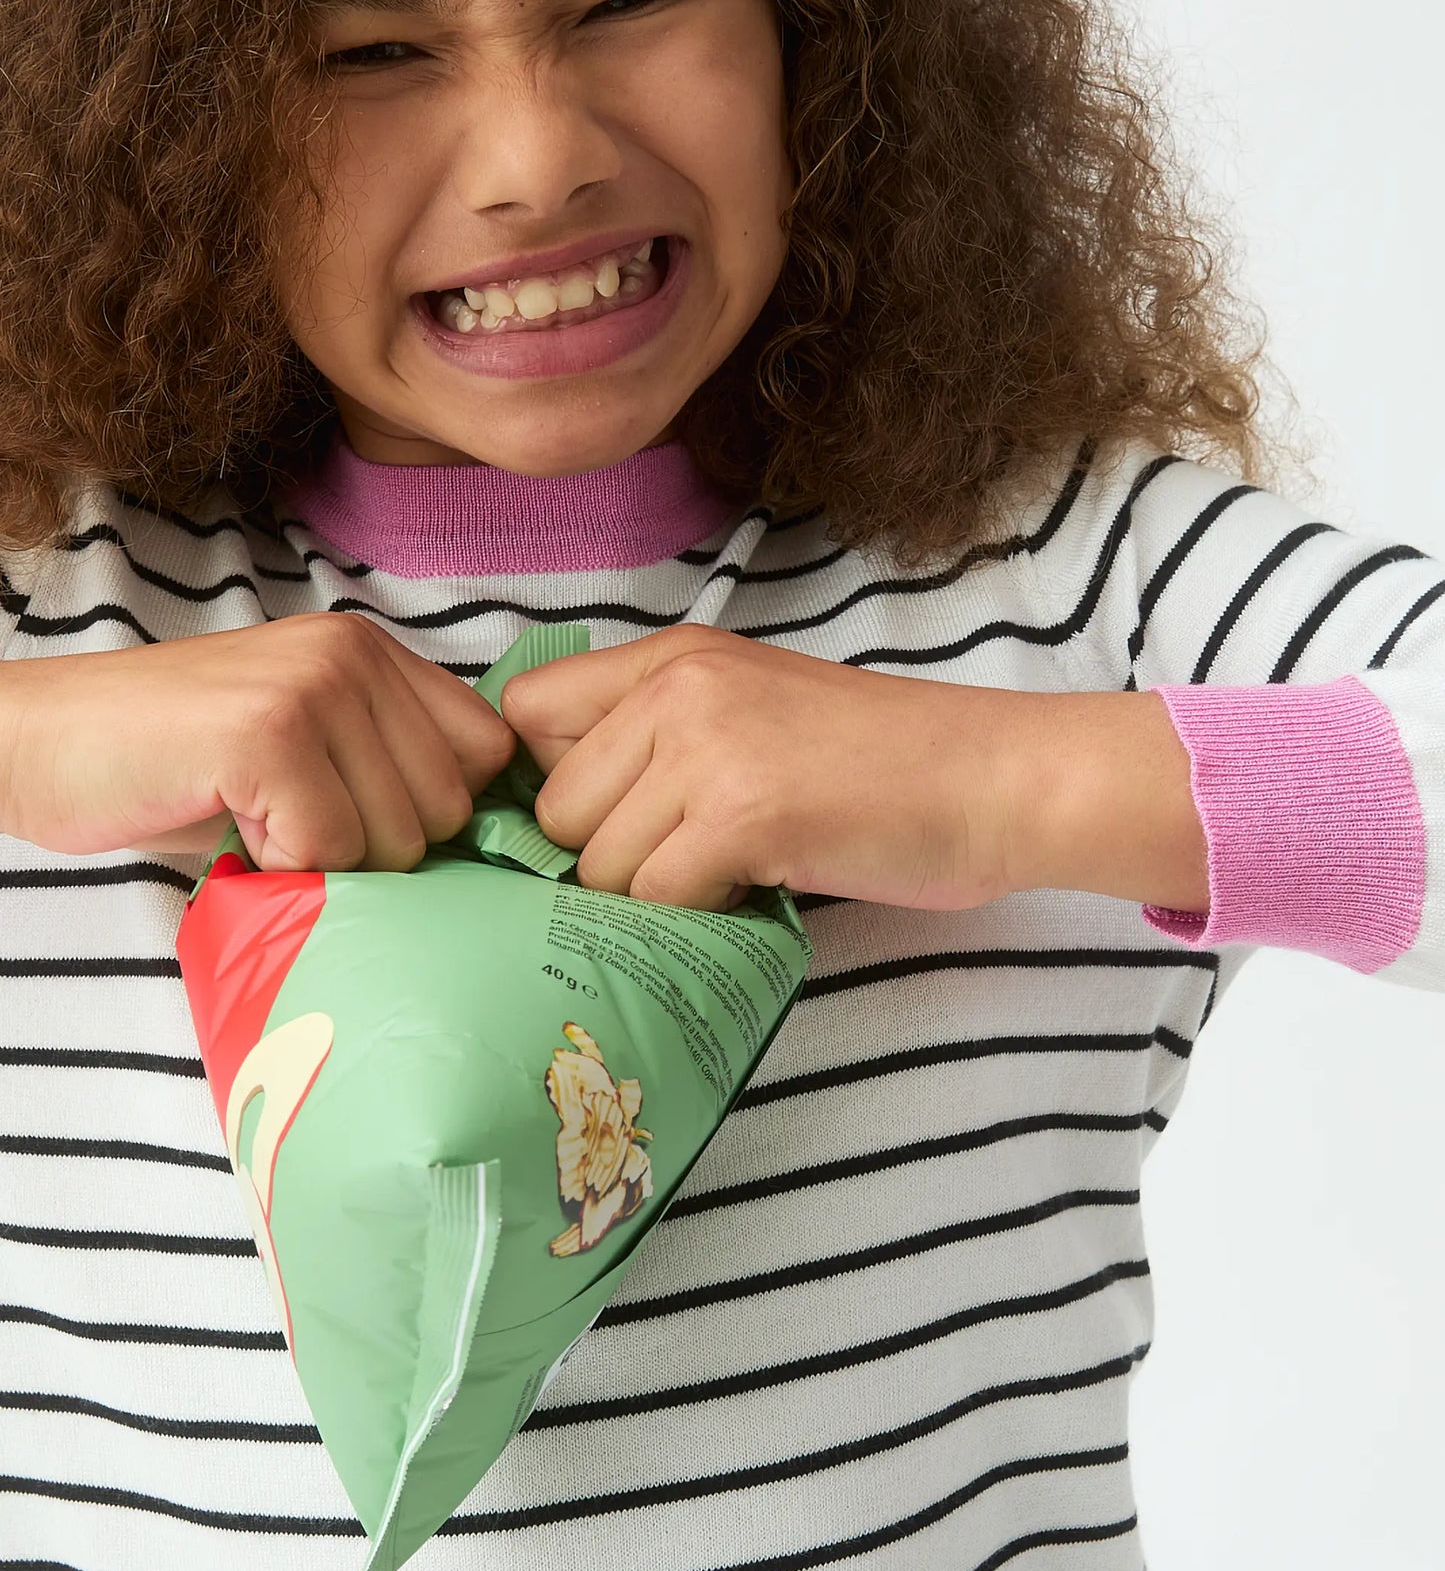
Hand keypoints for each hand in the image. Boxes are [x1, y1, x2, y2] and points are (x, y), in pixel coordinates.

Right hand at [0, 614, 514, 871]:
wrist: (39, 743)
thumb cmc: (168, 761)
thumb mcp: (301, 744)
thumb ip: (383, 768)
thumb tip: (475, 848)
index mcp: (370, 652)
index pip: (488, 750)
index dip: (440, 812)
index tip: (373, 829)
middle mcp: (353, 655)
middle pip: (449, 808)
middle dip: (378, 849)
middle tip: (291, 828)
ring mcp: (313, 687)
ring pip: (397, 837)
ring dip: (327, 862)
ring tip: (256, 820)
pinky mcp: (268, 734)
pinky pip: (329, 850)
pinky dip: (281, 868)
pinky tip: (232, 828)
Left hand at [501, 624, 1034, 912]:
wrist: (994, 780)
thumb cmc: (884, 762)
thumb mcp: (754, 710)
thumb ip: (660, 737)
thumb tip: (556, 816)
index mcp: (675, 656)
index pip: (527, 709)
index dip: (547, 778)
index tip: (601, 817)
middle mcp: (679, 688)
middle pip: (554, 805)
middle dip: (604, 855)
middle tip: (686, 861)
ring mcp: (708, 747)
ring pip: (598, 862)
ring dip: (654, 893)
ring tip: (732, 872)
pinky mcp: (743, 815)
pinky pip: (656, 896)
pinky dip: (698, 914)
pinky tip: (756, 887)